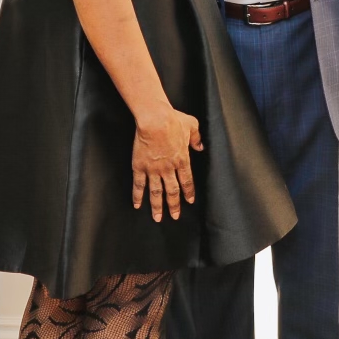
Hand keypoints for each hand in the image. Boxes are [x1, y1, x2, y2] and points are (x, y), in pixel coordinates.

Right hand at [132, 104, 202, 219]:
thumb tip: (200, 146)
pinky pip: (138, 184)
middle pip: (172, 191)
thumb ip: (197, 138)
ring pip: (156, 192)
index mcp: (182, 160)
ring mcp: (153, 169)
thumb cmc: (173, 120)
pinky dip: (137, 196)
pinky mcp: (140, 167)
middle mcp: (168, 168)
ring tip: (157, 218)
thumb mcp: (192, 125)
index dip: (188, 192)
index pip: (187, 181)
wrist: (155, 120)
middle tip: (174, 217)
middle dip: (174, 205)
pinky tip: (137, 205)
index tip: (189, 201)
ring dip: (157, 206)